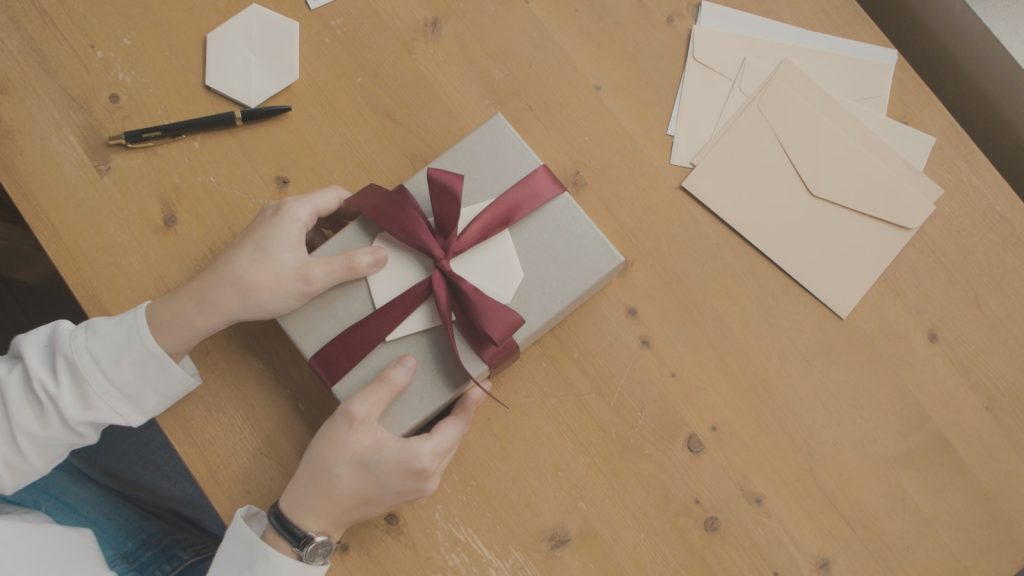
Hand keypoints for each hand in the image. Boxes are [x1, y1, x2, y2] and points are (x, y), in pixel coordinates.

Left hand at [147, 186, 385, 360]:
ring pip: (310, 222)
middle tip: (371, 244)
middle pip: (325, 207)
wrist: (213, 298)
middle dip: (349, 224)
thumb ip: (350, 265)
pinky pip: (296, 233)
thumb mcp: (312, 278)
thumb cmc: (261, 285)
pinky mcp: (261, 238)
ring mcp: (269, 223)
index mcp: (295, 210)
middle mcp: (281, 209)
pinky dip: (313, 244)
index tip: (380, 224)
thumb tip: (382, 254)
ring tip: (350, 258)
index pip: (338, 195)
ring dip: (331, 236)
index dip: (362, 207)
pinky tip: (320, 267)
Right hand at [262, 355, 487, 554]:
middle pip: (455, 439)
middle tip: (466, 385)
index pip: (459, 424)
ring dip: (449, 427)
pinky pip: (432, 463)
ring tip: (449, 401)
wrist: (313, 510)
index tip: (484, 382)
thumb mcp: (354, 415)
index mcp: (422, 458)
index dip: (472, 401)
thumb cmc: (332, 463)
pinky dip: (435, 441)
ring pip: (444, 452)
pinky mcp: (409, 495)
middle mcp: (429, 477)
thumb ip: (386, 387)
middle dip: (462, 412)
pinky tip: (425, 426)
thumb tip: (410, 363)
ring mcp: (420, 490)